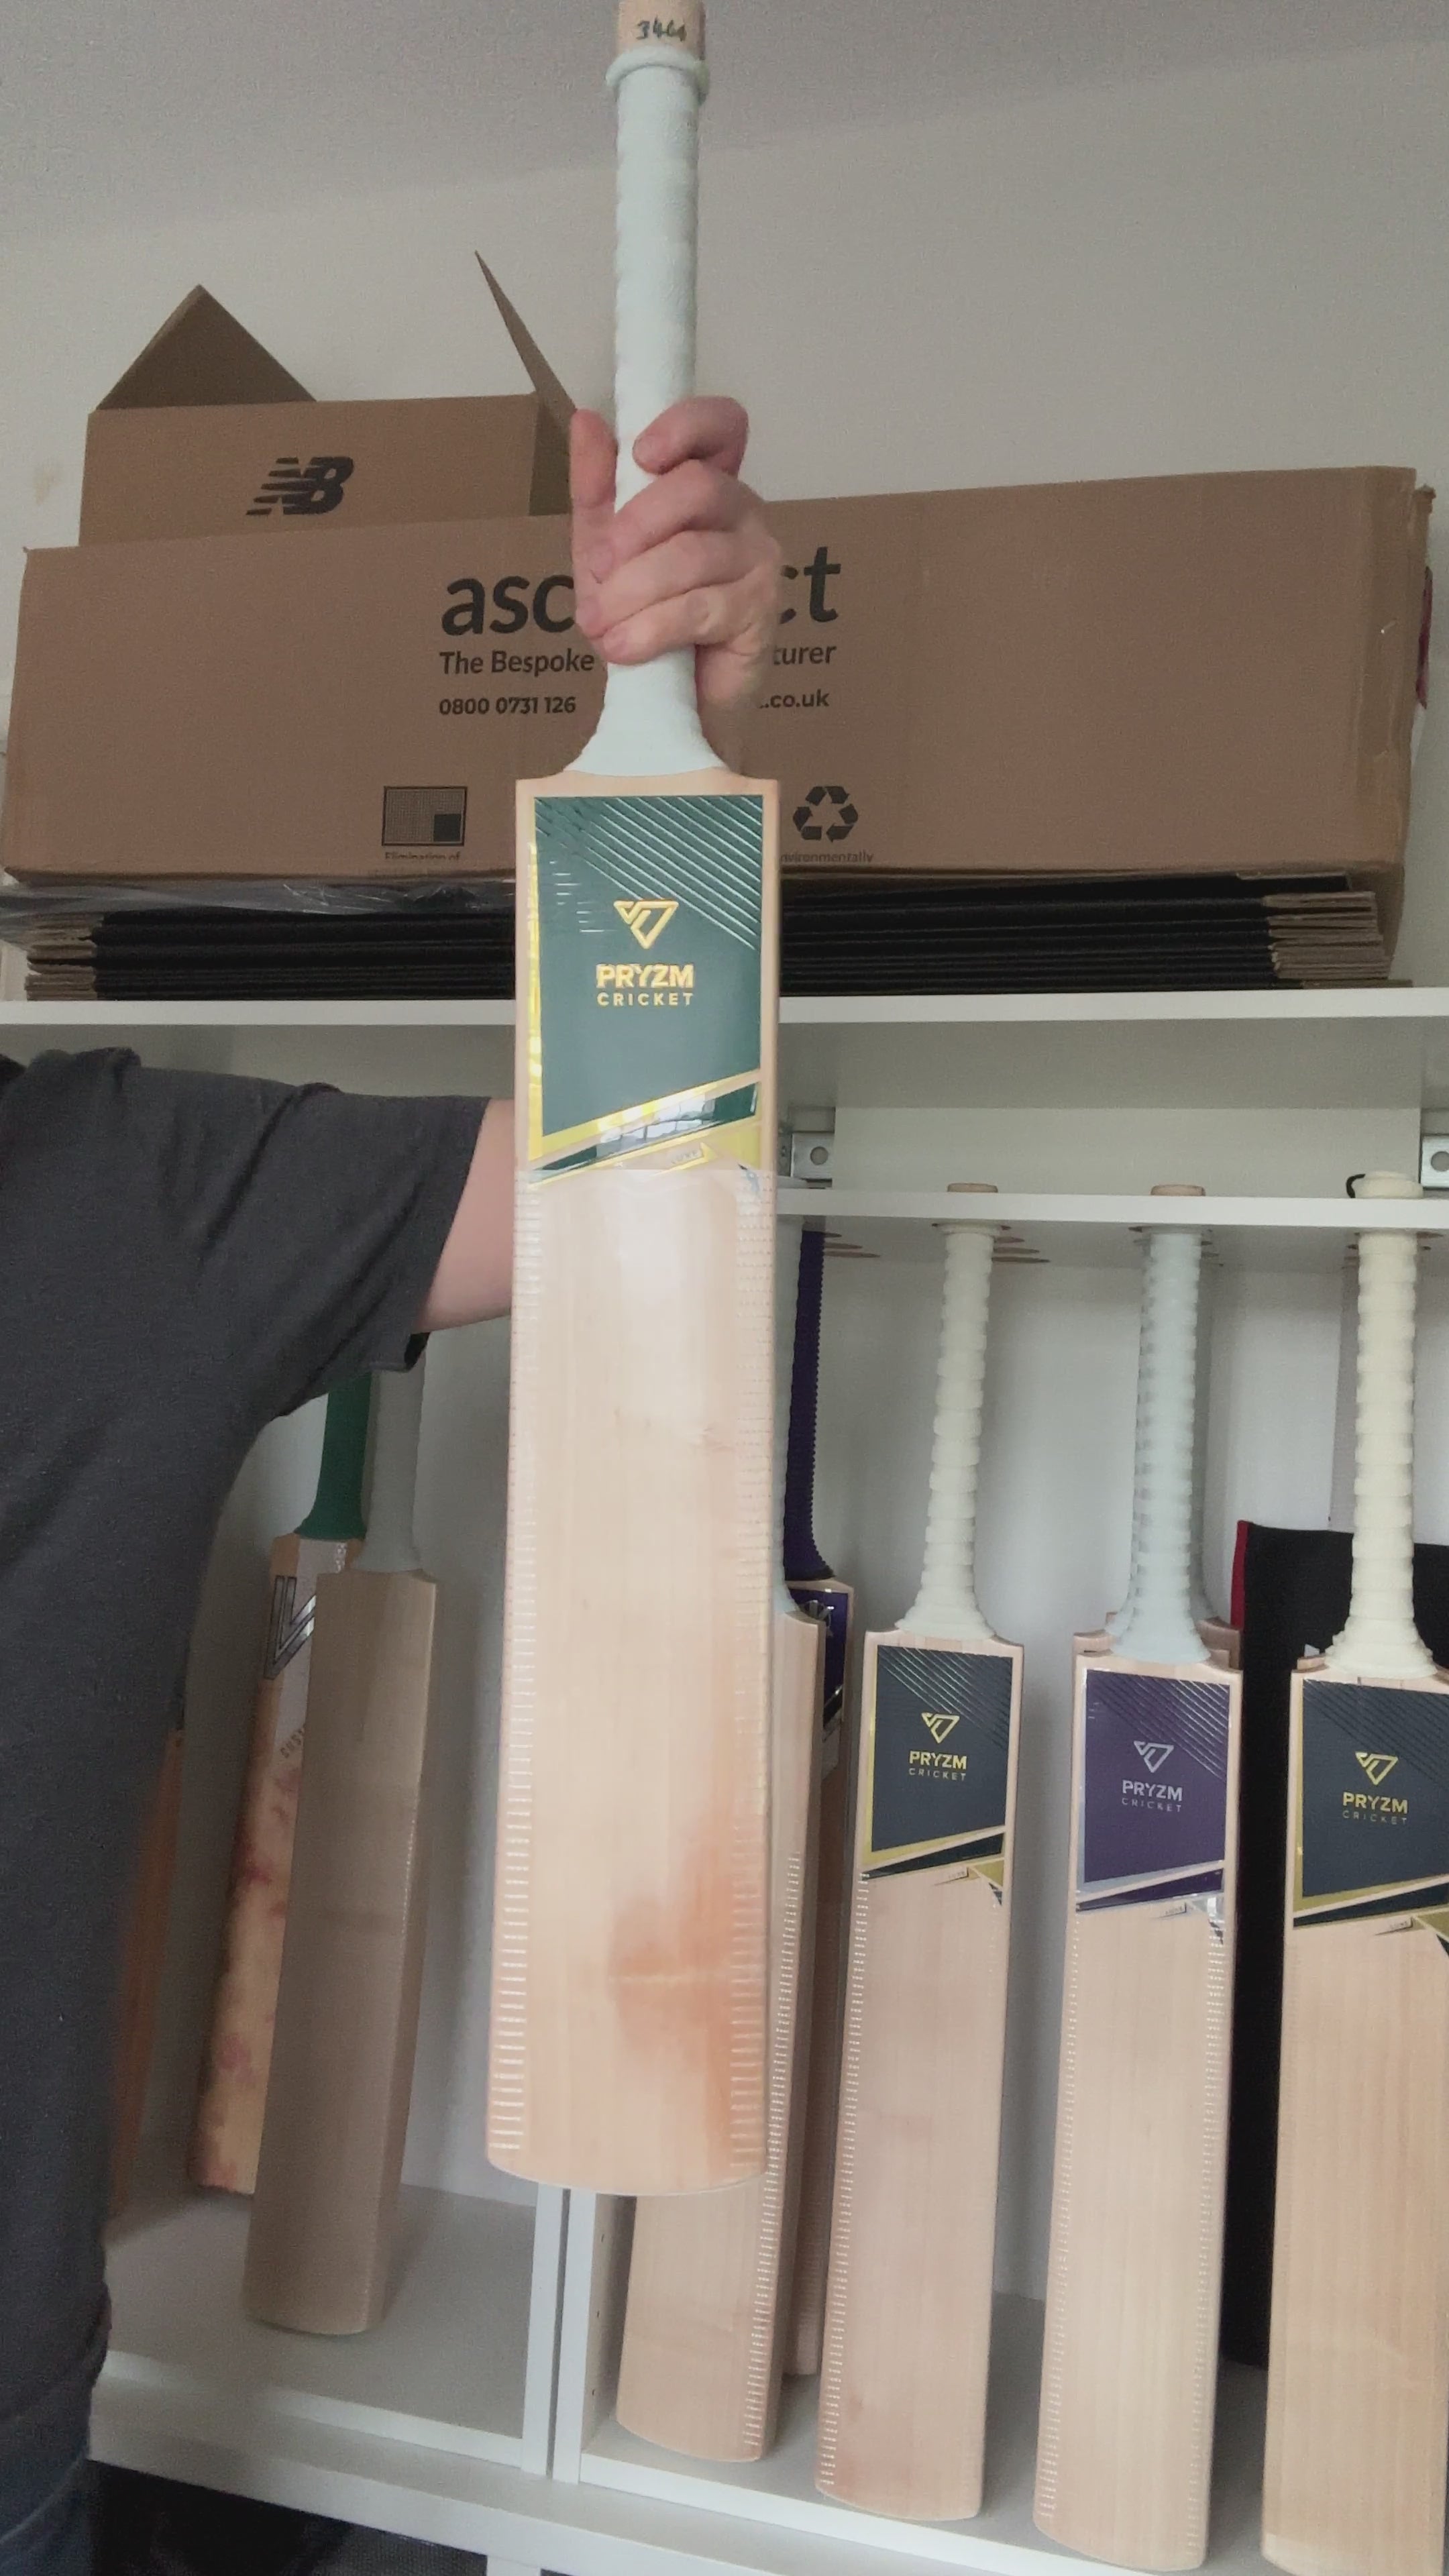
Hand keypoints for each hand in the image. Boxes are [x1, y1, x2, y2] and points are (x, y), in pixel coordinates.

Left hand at [571, 398, 780, 712]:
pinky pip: (699, 607)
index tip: (640, 455)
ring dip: (631, 593)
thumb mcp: (603, 544)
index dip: (686, 426)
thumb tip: (587, 419)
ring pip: (691, 554)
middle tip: (597, 570)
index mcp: (710, 480)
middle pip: (698, 486)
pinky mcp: (761, 612)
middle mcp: (744, 511)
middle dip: (635, 528)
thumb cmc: (643, 612)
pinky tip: (623, 647)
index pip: (722, 425)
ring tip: (600, 627)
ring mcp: (760, 560)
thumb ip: (596, 486)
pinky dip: (650, 629)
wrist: (668, 694)